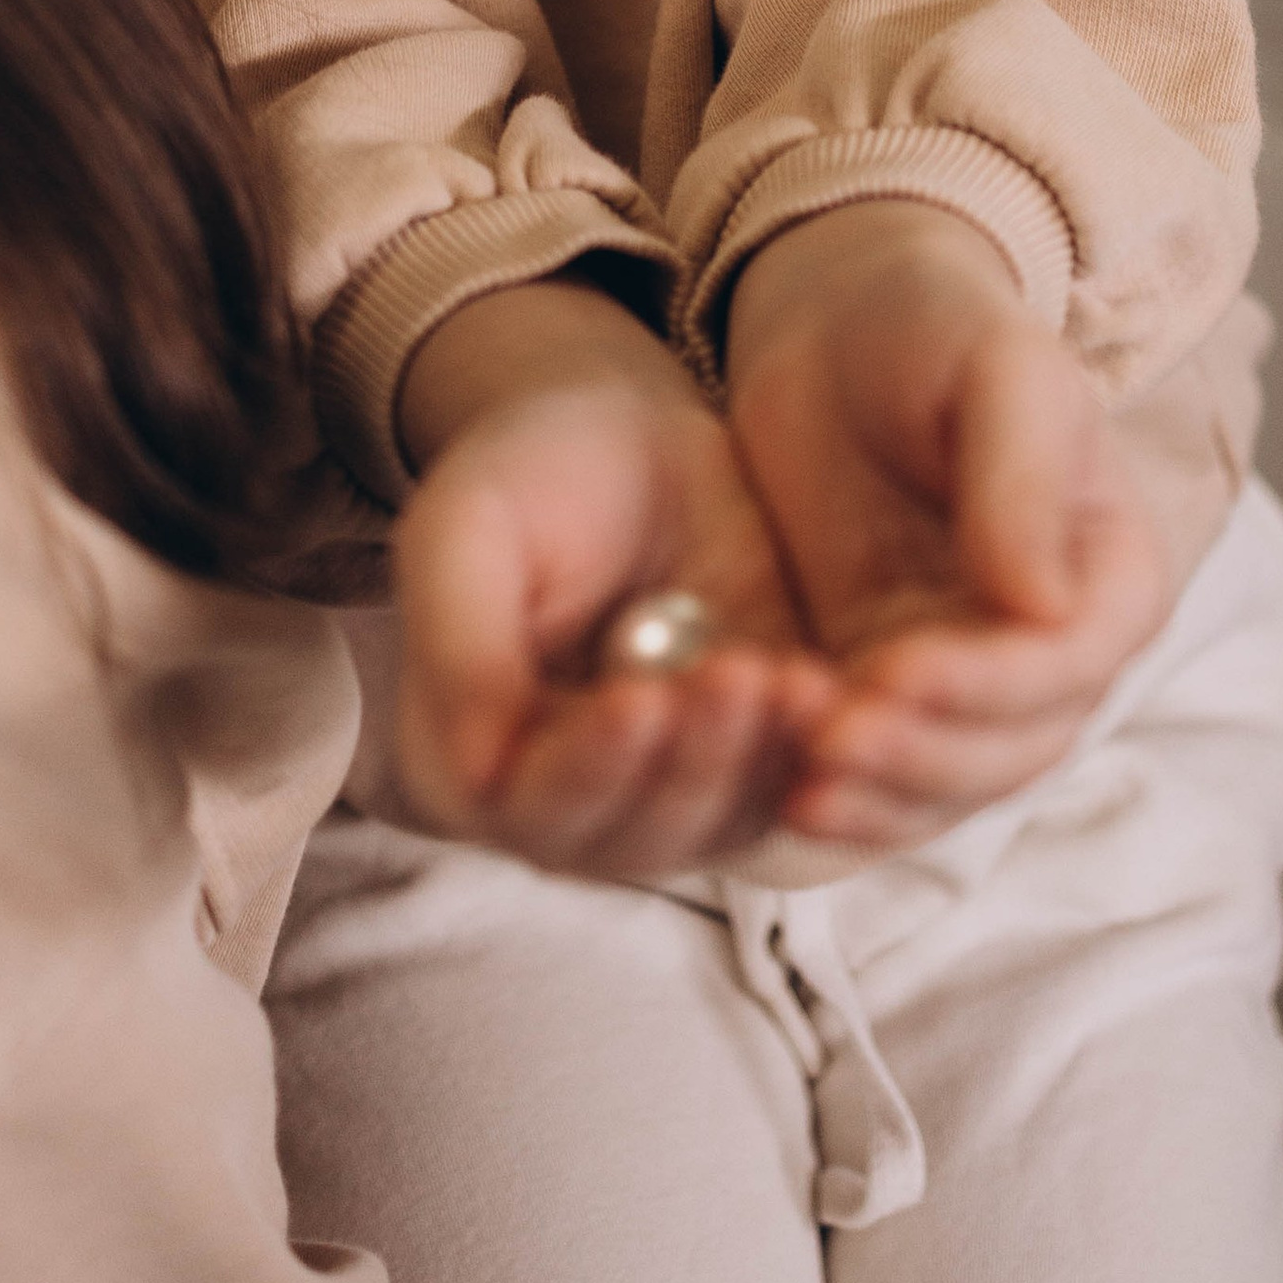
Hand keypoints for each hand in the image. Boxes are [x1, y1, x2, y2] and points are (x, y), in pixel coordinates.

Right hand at [390, 281, 839, 877]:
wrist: (633, 443)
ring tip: (788, 676)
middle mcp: (564, 799)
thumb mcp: (470, 525)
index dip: (589, 768)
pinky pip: (782, 794)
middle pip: (629, 839)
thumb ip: (461, 646)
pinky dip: (809, 756)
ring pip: (711, 830)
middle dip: (690, 765)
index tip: (641, 700)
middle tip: (735, 673)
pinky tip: (822, 685)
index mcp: (470, 755)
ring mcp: (660, 791)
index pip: (529, 808)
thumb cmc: (531, 472)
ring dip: (753, 764)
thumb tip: (480, 777)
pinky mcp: (743, 765)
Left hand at [727, 202, 1169, 854]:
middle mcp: (1055, 651)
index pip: (1069, 664)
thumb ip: (1022, 479)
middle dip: (921, 758)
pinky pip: (877, 775)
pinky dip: (839, 796)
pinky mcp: (886, 691)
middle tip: (827, 741)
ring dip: (877, 796)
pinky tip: (778, 791)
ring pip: (944, 784)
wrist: (841, 322)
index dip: (987, 685)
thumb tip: (1048, 608)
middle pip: (1011, 748)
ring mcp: (970, 682)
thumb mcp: (994, 374)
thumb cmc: (937, 327)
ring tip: (796, 781)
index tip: (894, 670)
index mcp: (1108, 575)